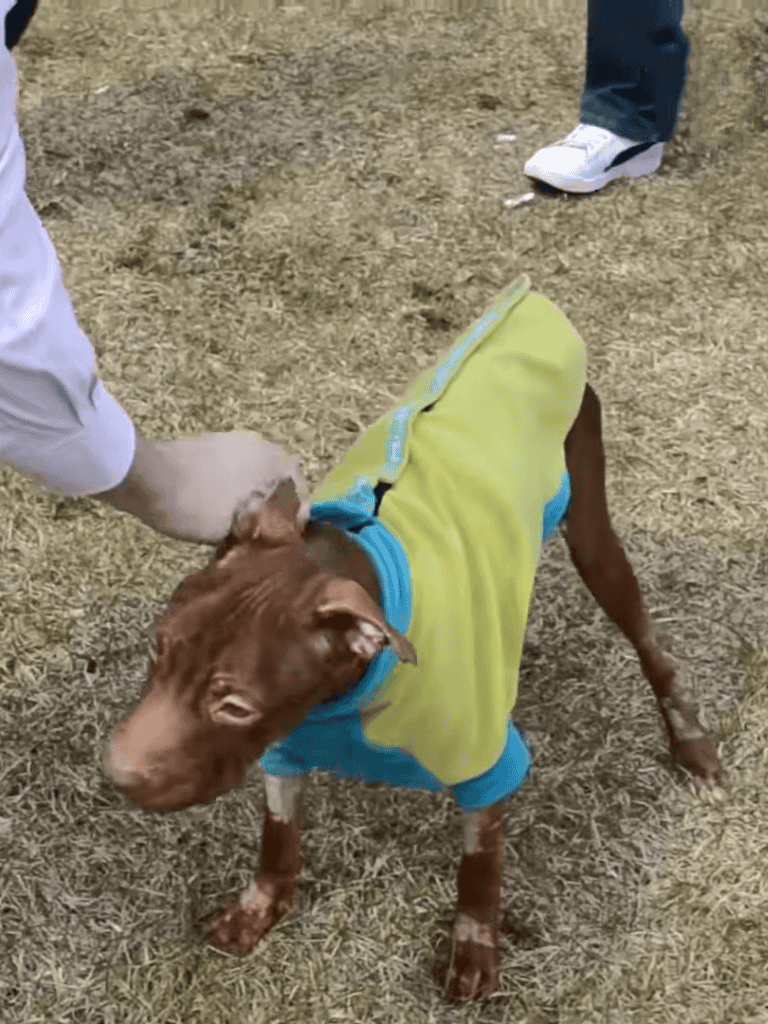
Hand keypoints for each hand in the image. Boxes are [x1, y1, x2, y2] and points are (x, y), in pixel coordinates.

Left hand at [97, 430, 308, 543]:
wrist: (145, 479)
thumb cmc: (199, 505)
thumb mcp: (240, 525)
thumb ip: (272, 521)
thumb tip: (295, 520)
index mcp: (272, 459)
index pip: (299, 483)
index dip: (294, 509)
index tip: (282, 531)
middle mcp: (257, 443)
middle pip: (275, 475)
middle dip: (272, 499)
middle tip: (260, 527)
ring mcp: (229, 440)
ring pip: (252, 470)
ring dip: (250, 491)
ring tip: (237, 520)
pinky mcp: (206, 444)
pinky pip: (231, 466)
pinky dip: (231, 484)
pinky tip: (217, 505)